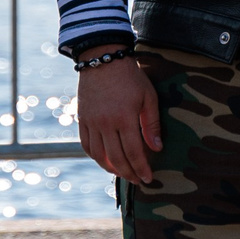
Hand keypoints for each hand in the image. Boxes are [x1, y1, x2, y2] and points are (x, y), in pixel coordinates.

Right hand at [75, 53, 160, 182]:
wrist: (103, 58)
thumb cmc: (130, 76)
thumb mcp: (148, 96)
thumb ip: (151, 124)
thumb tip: (157, 148)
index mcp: (124, 118)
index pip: (133, 153)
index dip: (141, 169)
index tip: (148, 179)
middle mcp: (105, 123)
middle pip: (116, 158)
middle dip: (129, 173)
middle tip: (138, 181)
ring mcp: (91, 122)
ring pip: (99, 155)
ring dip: (111, 169)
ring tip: (123, 173)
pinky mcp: (82, 118)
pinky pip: (86, 145)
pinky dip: (95, 157)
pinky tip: (105, 160)